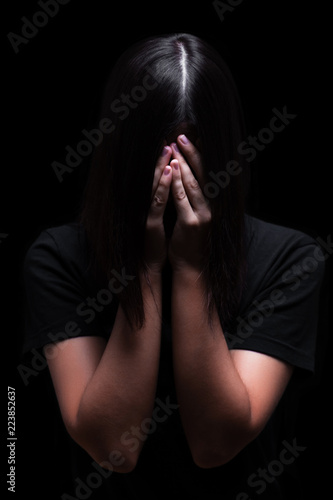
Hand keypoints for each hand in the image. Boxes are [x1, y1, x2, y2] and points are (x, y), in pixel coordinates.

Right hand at [144, 145, 172, 274]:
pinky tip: (168, 172)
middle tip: (168, 139)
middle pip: (157, 178)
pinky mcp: (151, 222)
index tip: (173, 146)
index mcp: (156, 205)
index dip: (165, 162)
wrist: (150, 264)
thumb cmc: (160, 242)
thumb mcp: (165, 220)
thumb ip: (168, 203)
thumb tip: (177, 189)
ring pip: (156, 185)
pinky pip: (158, 201)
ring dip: (161, 166)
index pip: (161, 179)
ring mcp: (149, 213)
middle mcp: (150, 206)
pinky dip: (163, 185)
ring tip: (167, 148)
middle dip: (163, 158)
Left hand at [168, 135, 210, 273]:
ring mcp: (202, 215)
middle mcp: (210, 206)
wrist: (191, 264)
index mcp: (211, 203)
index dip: (199, 156)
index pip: (207, 174)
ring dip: (182, 164)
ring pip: (192, 183)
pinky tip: (171, 169)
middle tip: (181, 136)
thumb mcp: (196, 216)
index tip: (191, 138)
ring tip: (174, 147)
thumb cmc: (190, 240)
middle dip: (191, 154)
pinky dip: (176, 182)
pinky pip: (182, 198)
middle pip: (202, 174)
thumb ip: (195, 198)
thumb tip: (191, 178)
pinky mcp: (191, 223)